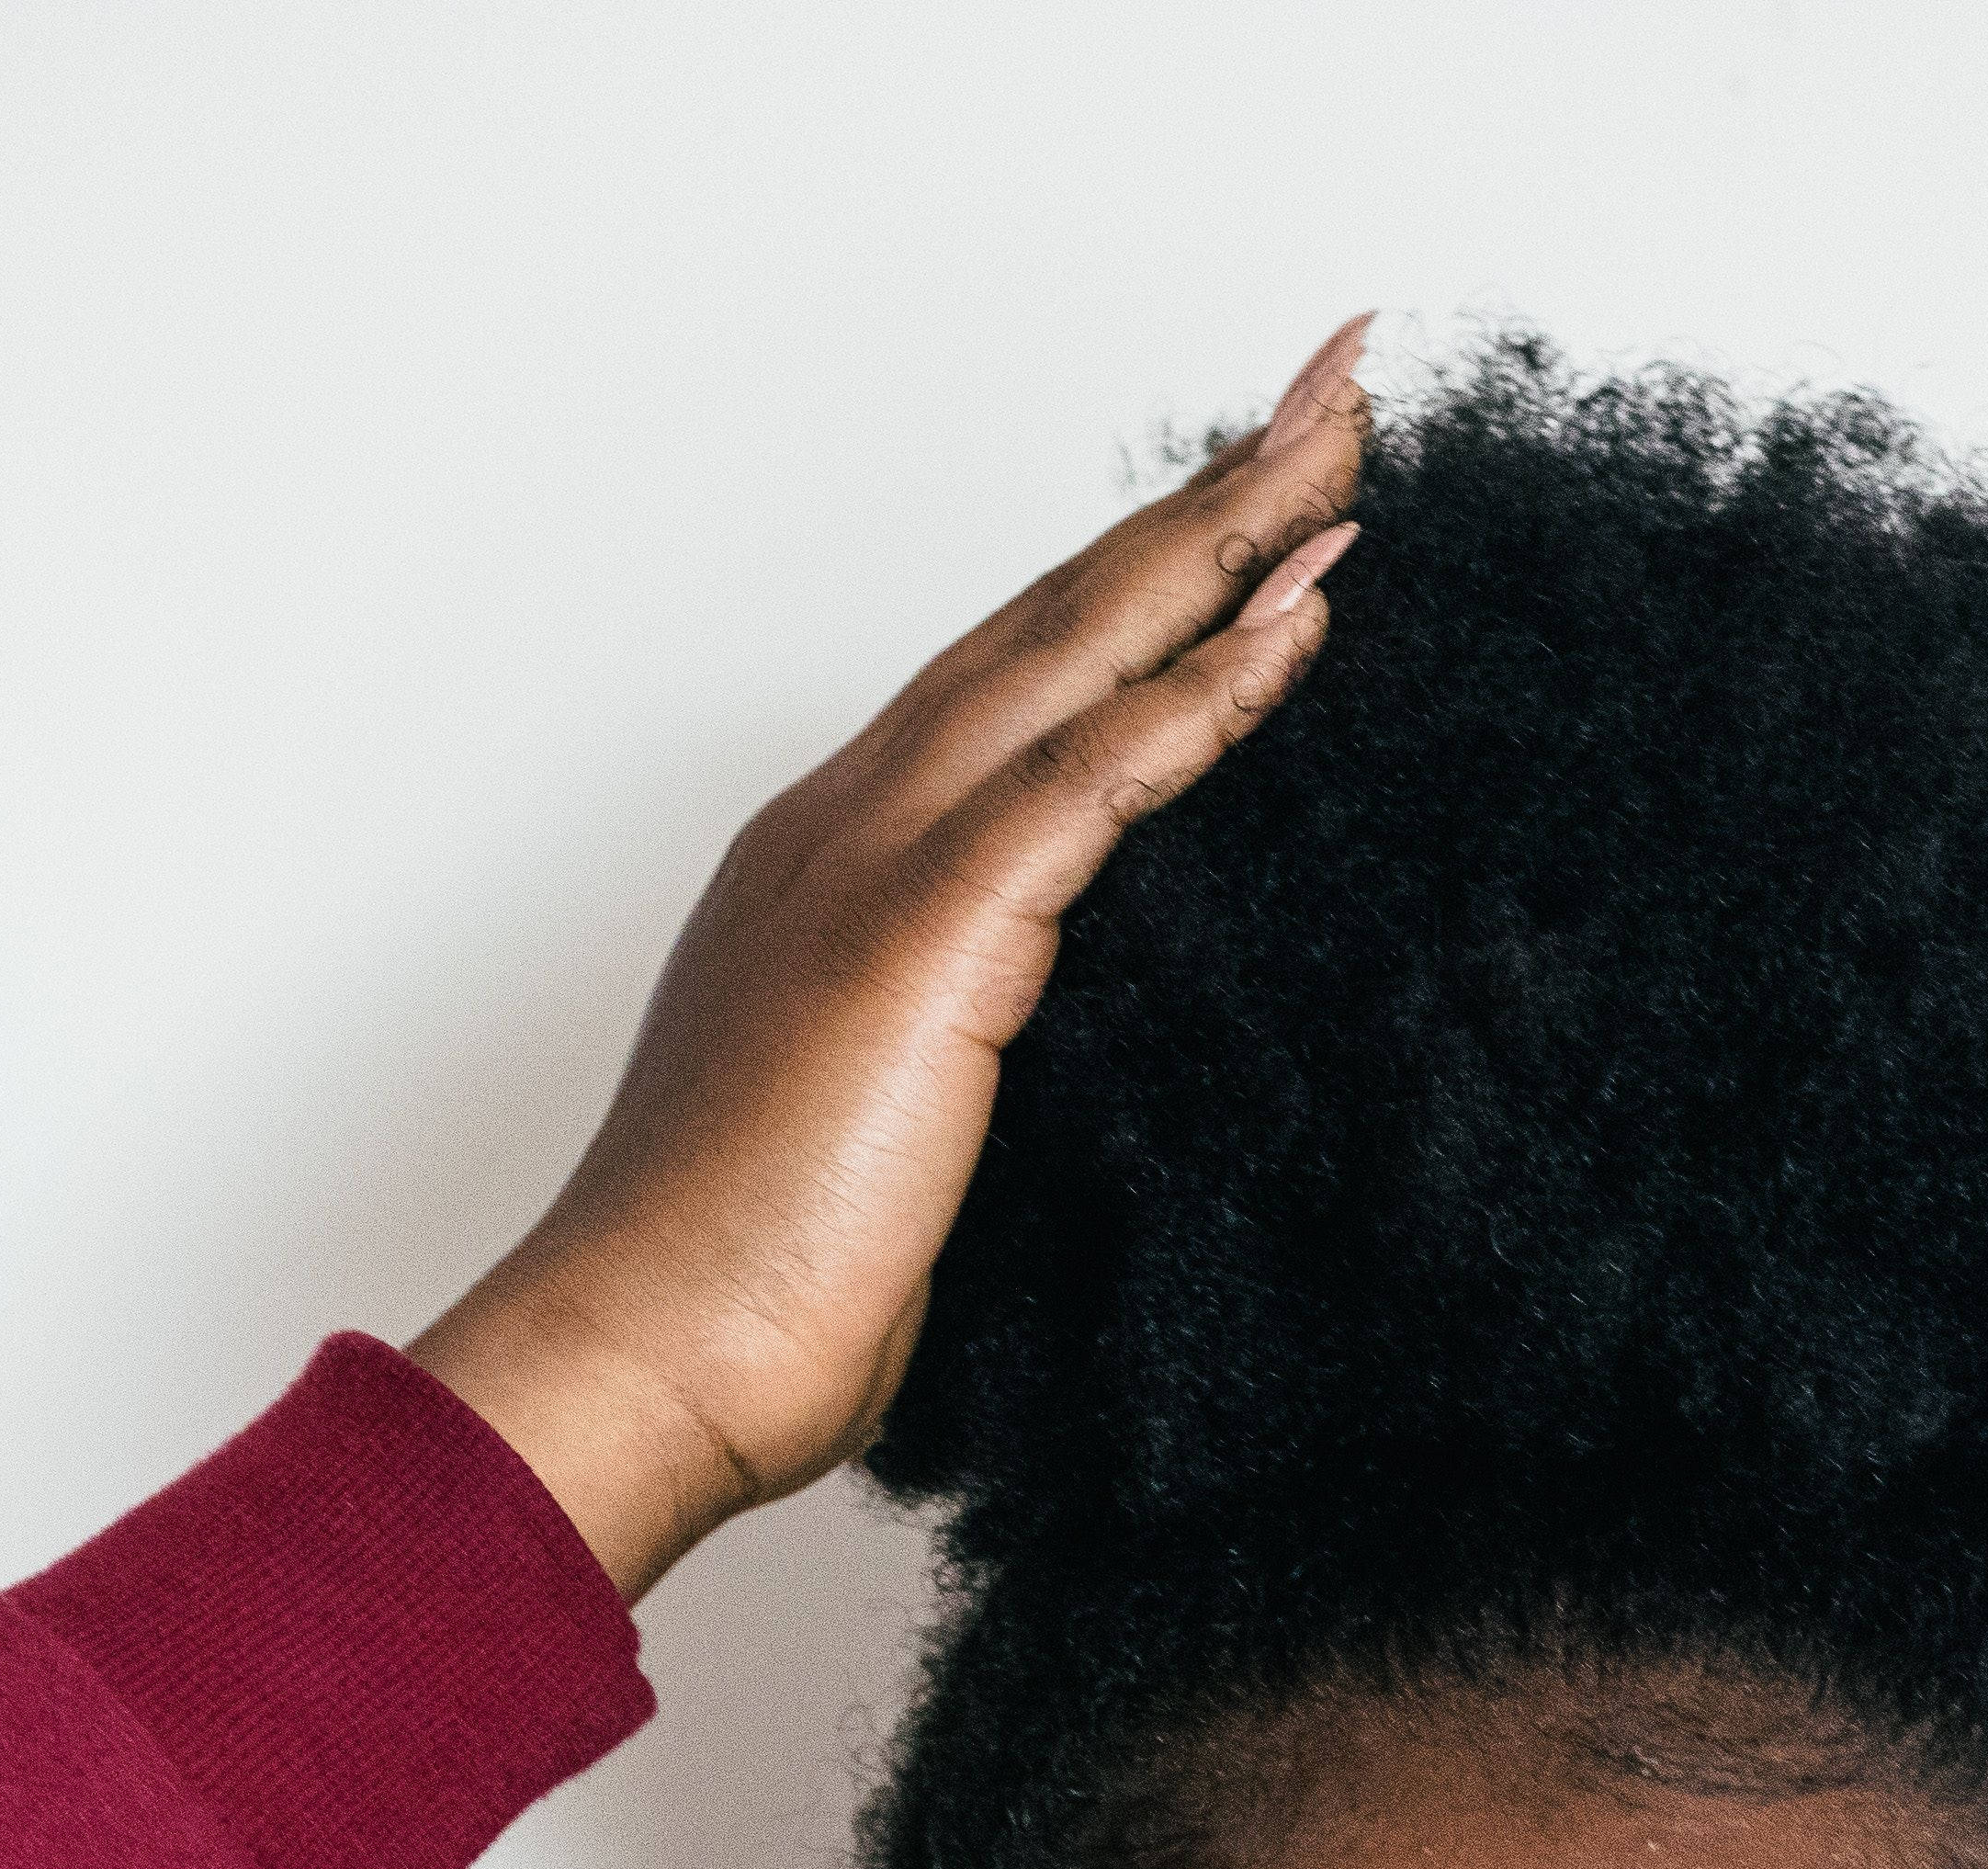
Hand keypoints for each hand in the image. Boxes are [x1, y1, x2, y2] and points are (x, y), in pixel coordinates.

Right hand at [411, 317, 1372, 1597]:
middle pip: (1056, 613)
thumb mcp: (894, 1155)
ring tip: (1350, 433)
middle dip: (1205, 491)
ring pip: (1081, 647)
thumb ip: (968, 1075)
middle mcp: (848, 828)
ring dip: (1227, 529)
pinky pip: (1097, 772)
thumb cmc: (746, 1306)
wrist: (637, 1372)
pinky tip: (1305, 603)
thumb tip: (1041, 1095)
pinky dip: (1208, 682)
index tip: (1260, 506)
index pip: (1016, 687)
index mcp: (836, 874)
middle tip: (1336, 377)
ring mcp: (879, 864)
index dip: (1138, 585)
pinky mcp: (927, 931)